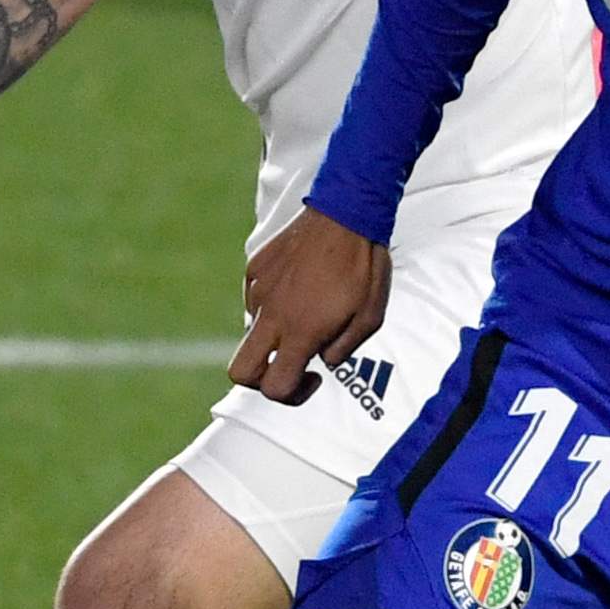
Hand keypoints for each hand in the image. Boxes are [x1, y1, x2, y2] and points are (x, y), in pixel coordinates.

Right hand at [232, 208, 389, 405]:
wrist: (348, 212)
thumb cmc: (364, 267)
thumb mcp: (369, 318)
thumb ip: (342, 349)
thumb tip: (323, 361)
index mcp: (300, 332)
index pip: (274, 387)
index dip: (291, 396)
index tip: (311, 377)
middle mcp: (272, 314)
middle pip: (239, 371)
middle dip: (259, 379)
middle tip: (289, 364)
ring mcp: (259, 289)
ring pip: (251, 330)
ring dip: (273, 334)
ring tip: (306, 311)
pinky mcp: (255, 268)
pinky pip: (255, 299)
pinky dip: (272, 304)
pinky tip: (299, 287)